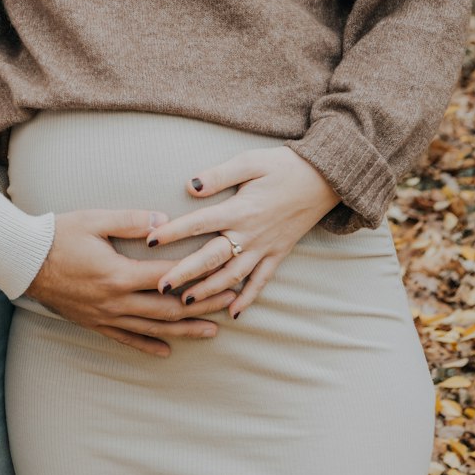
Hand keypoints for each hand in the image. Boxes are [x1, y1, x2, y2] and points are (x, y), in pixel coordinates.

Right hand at [26, 209, 221, 356]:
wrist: (25, 261)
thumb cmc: (59, 235)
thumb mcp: (95, 220)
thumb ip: (131, 220)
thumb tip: (164, 221)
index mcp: (119, 274)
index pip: (169, 278)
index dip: (198, 276)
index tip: (223, 273)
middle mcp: (116, 301)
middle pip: (168, 308)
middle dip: (202, 306)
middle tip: (230, 303)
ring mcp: (105, 316)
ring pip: (153, 329)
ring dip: (184, 330)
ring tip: (212, 330)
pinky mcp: (94, 322)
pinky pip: (126, 338)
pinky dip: (148, 345)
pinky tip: (166, 350)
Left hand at [145, 148, 337, 318]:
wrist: (324, 178)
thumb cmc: (283, 165)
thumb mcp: (250, 161)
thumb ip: (219, 176)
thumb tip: (189, 186)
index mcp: (239, 209)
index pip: (198, 223)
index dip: (173, 232)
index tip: (149, 241)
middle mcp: (250, 233)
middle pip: (211, 257)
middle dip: (185, 273)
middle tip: (159, 287)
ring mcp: (265, 247)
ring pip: (233, 276)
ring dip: (209, 291)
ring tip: (186, 303)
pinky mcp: (279, 254)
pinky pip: (261, 281)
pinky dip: (247, 298)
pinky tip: (233, 313)